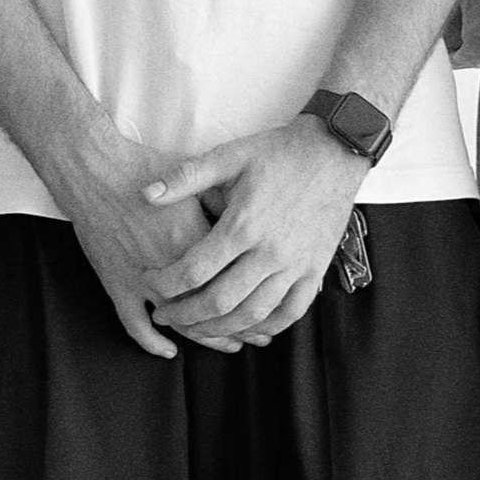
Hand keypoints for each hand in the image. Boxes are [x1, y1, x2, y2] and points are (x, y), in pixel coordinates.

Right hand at [63, 139, 242, 358]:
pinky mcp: (116, 284)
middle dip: (240, 326)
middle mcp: (172, 266)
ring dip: (207, 337)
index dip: (255, 297)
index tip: (270, 306)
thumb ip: (220, 203)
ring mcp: (142, 280)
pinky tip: (168, 351)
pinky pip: (134, 324)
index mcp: (196, 240)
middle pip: (213, 307)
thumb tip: (246, 219)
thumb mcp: (194, 179)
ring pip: (181, 322)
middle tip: (259, 336)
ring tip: (230, 346)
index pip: (233, 279)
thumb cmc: (143, 166)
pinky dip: (151, 341)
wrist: (94, 169)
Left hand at [141, 115, 369, 343]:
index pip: (194, 270)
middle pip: (219, 301)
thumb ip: (186, 177)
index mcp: (243, 225)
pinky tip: (247, 328)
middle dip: (185, 315)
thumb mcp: (230, 156)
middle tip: (164, 315)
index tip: (150, 283)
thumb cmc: (279, 152)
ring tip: (197, 327)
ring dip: (220, 328)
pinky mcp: (315, 270)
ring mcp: (296, 265)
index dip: (166, 284)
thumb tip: (145, 194)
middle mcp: (269, 252)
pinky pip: (290, 313)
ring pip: (253, 314)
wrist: (334, 151)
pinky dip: (266, 327)